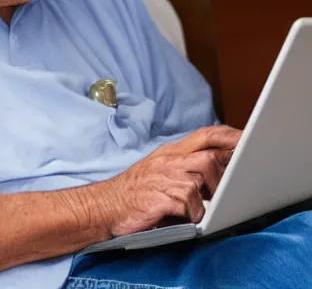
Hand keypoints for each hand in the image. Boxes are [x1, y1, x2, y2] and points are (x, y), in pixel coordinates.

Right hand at [102, 125, 241, 236]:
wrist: (105, 204)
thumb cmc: (135, 191)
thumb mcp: (160, 170)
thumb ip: (186, 166)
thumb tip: (220, 168)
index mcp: (170, 152)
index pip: (205, 135)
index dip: (230, 136)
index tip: (249, 139)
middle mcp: (169, 160)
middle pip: (208, 153)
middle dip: (229, 164)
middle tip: (241, 176)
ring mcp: (164, 177)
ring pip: (201, 175)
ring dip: (210, 193)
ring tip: (206, 204)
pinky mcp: (160, 197)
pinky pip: (189, 203)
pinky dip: (195, 213)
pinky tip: (188, 217)